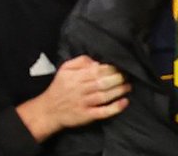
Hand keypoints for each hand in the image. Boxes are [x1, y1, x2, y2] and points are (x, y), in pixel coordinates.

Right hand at [16, 55, 130, 141]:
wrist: (49, 110)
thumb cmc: (59, 87)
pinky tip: (124, 103)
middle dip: (117, 78)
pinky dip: (114, 108)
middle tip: (126, 75)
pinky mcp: (86, 116)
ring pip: (103, 96)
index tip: (120, 65)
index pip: (96, 70)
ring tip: (128, 86)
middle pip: (101, 82)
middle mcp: (81, 90)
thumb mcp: (65, 69)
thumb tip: (96, 60)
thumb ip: (80, 61)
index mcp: (76, 77)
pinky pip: (102, 112)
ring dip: (118, 91)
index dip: (110, 68)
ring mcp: (84, 104)